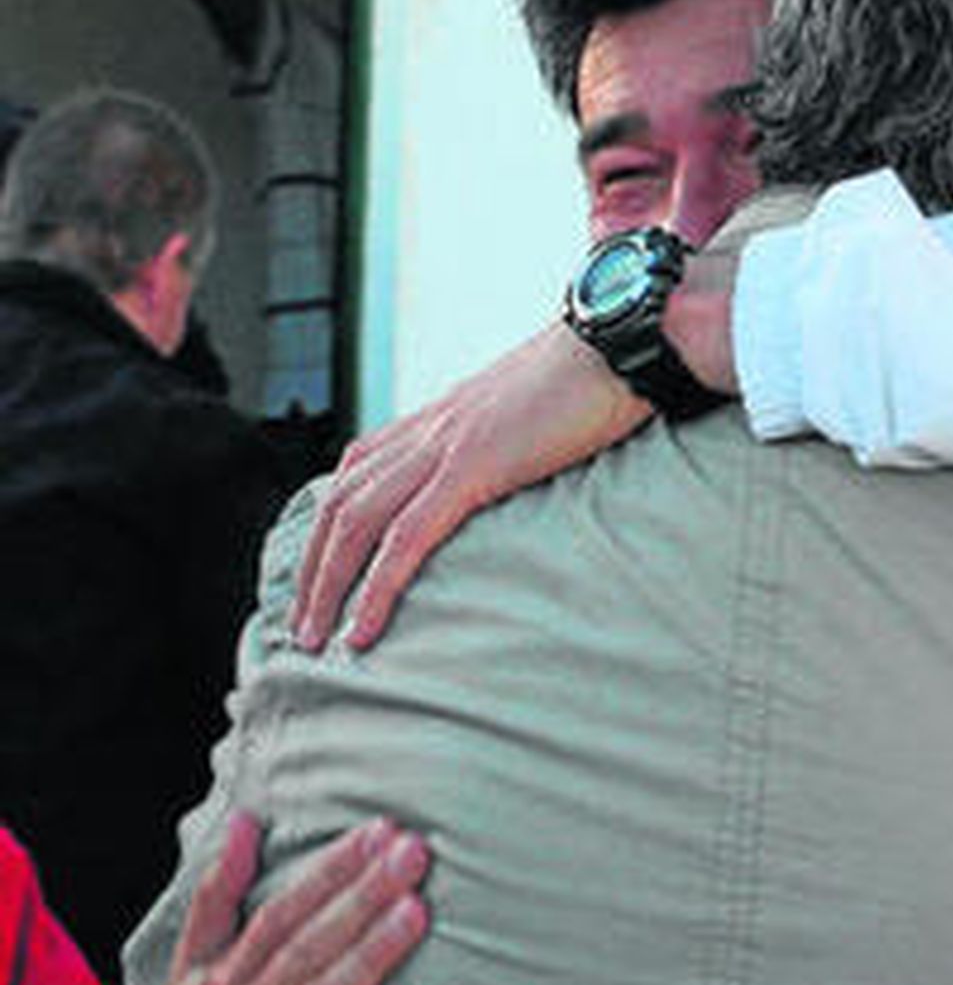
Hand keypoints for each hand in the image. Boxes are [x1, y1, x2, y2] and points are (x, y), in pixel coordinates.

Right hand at [136, 814, 429, 984]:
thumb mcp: (188, 984)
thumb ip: (216, 901)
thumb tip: (245, 819)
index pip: (276, 915)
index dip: (328, 871)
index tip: (380, 830)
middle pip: (302, 950)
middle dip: (360, 896)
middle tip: (414, 852)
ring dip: (367, 959)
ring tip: (417, 913)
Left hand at [294, 324, 650, 651]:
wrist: (619, 342)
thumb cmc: (595, 381)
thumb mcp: (536, 416)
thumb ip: (507, 443)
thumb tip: (514, 473)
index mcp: (441, 418)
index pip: (356, 474)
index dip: (328, 529)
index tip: (321, 576)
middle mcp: (427, 429)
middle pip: (340, 506)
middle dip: (312, 571)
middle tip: (301, 630)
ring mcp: (445, 445)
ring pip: (356, 524)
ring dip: (327, 588)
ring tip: (316, 642)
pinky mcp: (472, 465)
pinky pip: (408, 537)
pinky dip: (378, 587)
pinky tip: (364, 631)